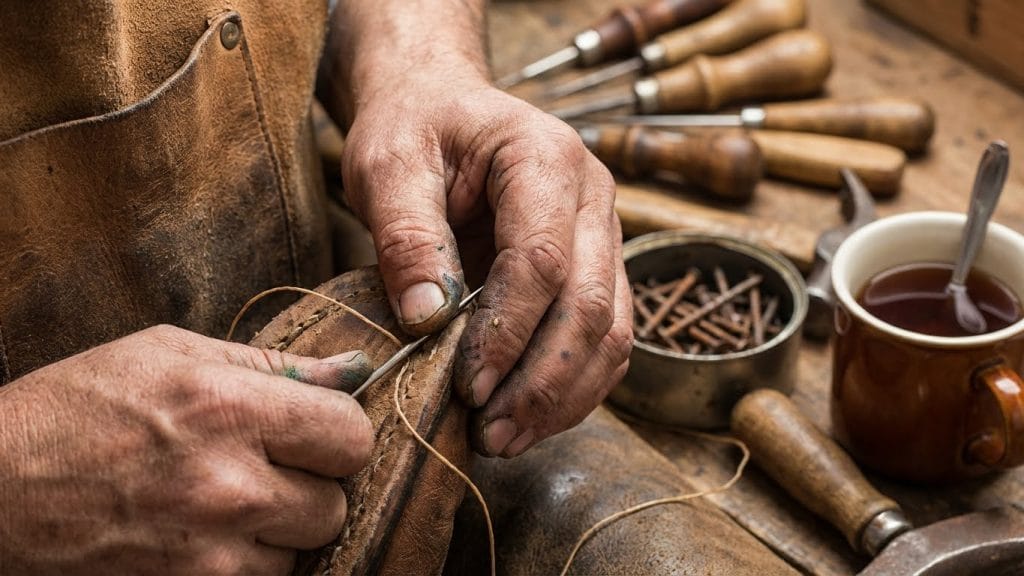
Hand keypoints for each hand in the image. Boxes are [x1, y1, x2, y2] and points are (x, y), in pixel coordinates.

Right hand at [0, 325, 373, 574]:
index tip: (315, 431)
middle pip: (336, 501)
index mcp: (227, 408)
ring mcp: (210, 553)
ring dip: (280, 530)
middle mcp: (228, 486)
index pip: (350, 434)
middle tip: (268, 468)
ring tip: (226, 502)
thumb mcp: (168, 353)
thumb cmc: (74, 409)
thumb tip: (352, 370)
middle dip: (312, 484)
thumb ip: (271, 364)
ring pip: (303, 550)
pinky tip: (207, 535)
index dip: (337, 431)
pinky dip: (248, 564)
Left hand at [341, 73, 632, 457]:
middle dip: (544, 380)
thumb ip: (407, 236)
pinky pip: (605, 337)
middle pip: (592, 304)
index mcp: (545, 157)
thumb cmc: (415, 128)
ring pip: (612, 330)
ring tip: (506, 438)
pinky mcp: (596, 267)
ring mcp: (602, 234)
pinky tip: (530, 417)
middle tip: (492, 433)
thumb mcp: (388, 165)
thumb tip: (429, 319)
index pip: (543, 260)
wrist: (441, 107)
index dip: (508, 332)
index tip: (467, 387)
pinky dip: (573, 385)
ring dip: (565, 395)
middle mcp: (593, 196)